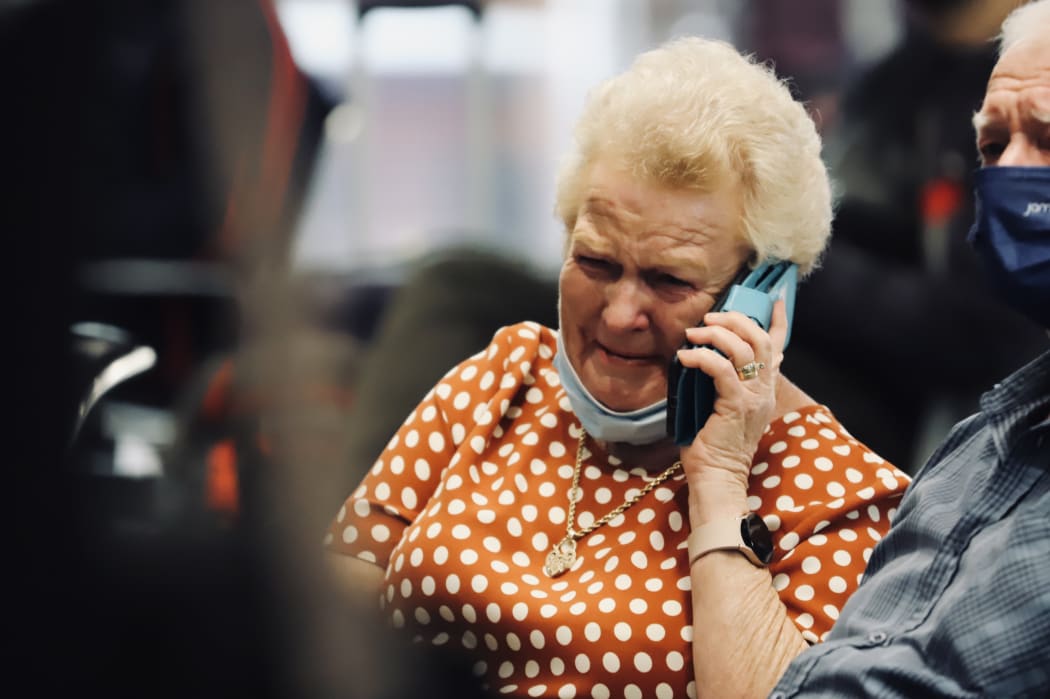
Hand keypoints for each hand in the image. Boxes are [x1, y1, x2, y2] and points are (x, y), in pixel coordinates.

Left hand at [674, 300, 787, 519]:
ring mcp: (754, 398)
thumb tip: (701, 356)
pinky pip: (721, 369)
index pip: (778, 347)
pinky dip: (702, 357)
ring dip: (716, 334)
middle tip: (711, 316)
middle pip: (761, 339)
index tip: (772, 297)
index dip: (778, 320)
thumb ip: (721, 383)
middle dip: (736, 319)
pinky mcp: (736, 405)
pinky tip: (685, 357)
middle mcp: (764, 390)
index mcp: (764, 389)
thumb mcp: (720, 407)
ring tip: (694, 332)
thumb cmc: (713, 447)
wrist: (717, 478)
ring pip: (744, 349)